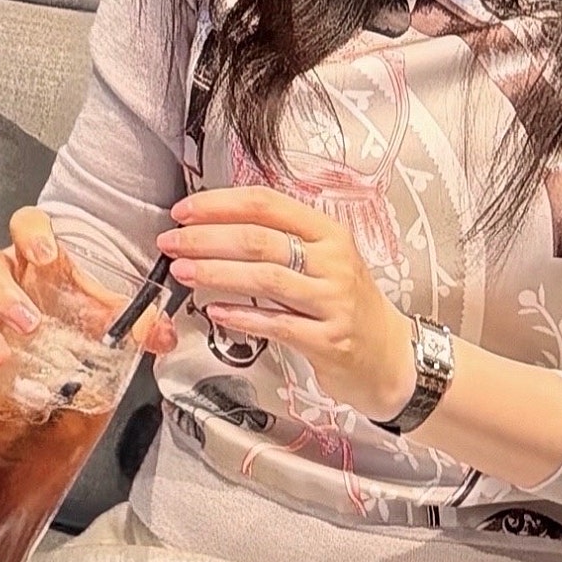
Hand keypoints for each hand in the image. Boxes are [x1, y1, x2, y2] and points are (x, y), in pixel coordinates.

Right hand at [0, 206, 179, 379]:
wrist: (56, 331)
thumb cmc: (74, 307)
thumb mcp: (106, 309)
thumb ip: (136, 319)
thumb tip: (162, 335)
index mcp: (38, 254)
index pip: (26, 223)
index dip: (32, 234)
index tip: (47, 256)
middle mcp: (5, 271)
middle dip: (2, 290)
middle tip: (28, 321)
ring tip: (0, 355)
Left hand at [155, 188, 416, 420]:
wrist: (391, 357)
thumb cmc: (347, 307)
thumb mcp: (325, 263)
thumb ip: (282, 244)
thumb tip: (218, 229)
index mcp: (328, 233)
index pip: (267, 204)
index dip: (220, 204)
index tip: (183, 212)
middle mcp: (333, 261)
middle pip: (260, 239)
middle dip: (207, 238)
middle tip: (171, 242)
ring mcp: (333, 301)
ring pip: (265, 278)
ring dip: (217, 274)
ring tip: (183, 272)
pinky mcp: (329, 340)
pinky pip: (277, 324)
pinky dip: (242, 316)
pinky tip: (215, 313)